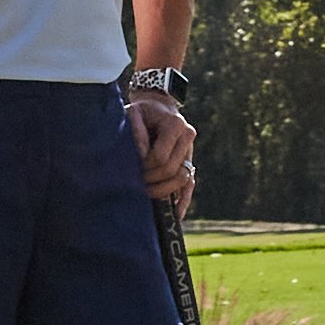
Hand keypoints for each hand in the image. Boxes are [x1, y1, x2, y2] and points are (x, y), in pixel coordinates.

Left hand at [123, 84, 196, 210]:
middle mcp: (187, 137)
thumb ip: (136, 132)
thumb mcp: (134, 114)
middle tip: (135, 181)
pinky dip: (183, 201)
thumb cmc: (141, 112)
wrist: (156, 109)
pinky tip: (177, 215)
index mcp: (175, 124)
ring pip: (182, 179)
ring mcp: (190, 152)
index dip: (146, 166)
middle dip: (152, 179)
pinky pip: (190, 185)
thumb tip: (141, 156)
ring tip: (146, 192)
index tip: (134, 166)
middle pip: (172, 170)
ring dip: (163, 190)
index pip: (161, 156)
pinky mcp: (189, 163)